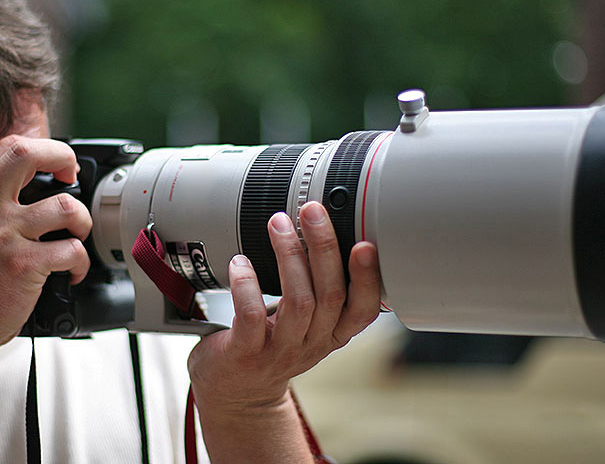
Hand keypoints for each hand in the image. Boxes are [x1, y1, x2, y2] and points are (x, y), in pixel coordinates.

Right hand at [0, 135, 91, 354]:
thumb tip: (36, 178)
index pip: (9, 147)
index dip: (44, 150)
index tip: (59, 168)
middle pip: (28, 153)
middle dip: (63, 157)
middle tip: (72, 178)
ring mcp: (0, 235)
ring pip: (65, 206)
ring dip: (82, 222)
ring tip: (75, 236)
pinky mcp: (21, 265)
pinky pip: (72, 250)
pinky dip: (81, 262)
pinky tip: (72, 272)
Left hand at [187, 201, 381, 411]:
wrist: (236, 393)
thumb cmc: (271, 345)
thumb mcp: (307, 323)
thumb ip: (318, 288)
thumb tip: (324, 229)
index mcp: (333, 333)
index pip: (364, 309)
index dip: (368, 279)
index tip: (365, 243)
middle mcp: (312, 344)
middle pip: (329, 294)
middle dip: (323, 247)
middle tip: (312, 211)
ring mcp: (280, 352)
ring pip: (297, 301)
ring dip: (289, 256)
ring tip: (278, 224)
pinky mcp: (246, 355)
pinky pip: (250, 315)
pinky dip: (247, 283)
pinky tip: (240, 261)